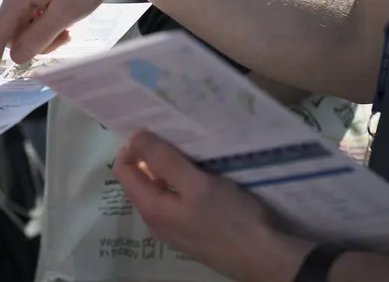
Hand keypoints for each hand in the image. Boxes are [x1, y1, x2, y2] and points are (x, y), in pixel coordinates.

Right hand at [0, 0, 129, 91]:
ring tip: (69, 23)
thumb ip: (38, 38)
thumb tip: (15, 57)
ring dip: (44, 32)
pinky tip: (65, 12)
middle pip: (14, 32)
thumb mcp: (66, 15)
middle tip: (66, 37)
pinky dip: (46, 20)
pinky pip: (31, 12)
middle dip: (37, 42)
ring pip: (24, 23)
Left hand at [112, 131, 311, 281]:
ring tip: (191, 151)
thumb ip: (163, 160)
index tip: (153, 129)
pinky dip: (183, 184)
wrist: (266, 258)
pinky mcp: (193, 232)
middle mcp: (155, 221)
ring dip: (169, 169)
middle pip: (140, 180)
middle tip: (174, 135)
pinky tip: (204, 175)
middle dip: (151, 156)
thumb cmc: (229, 218)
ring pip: (161, 190)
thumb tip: (134, 137)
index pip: (123, 170)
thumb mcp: (196, 183)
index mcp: (150, 208)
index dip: (133, 147)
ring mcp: (174, 229)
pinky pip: (178, 201)